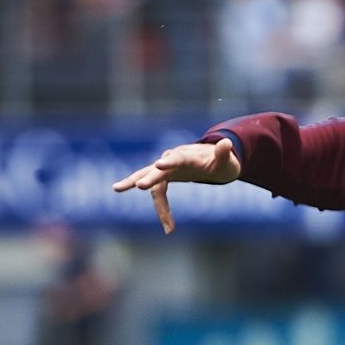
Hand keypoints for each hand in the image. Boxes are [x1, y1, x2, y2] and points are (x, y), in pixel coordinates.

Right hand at [111, 137, 241, 233]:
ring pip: (148, 176)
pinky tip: (124, 193)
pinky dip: (152, 201)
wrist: (213, 160)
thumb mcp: (226, 160)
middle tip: (140, 185)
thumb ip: (224, 153)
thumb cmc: (220, 162)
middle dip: (149, 177)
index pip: (178, 158)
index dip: (169, 162)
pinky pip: (155, 190)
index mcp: (188, 156)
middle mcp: (172, 160)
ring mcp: (165, 168)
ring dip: (134, 182)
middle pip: (158, 169)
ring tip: (117, 187)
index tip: (160, 165)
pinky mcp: (163, 177)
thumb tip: (227, 142)